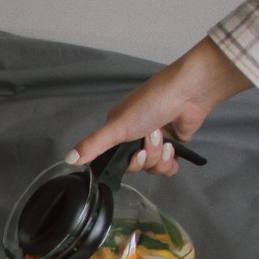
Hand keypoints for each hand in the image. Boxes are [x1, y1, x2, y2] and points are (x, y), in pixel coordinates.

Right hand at [66, 37, 251, 174]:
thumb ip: (93, 144)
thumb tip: (68, 159)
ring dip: (159, 157)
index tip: (131, 153)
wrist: (190, 91)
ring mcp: (154, 141)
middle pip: (134, 166)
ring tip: (165, 139)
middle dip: (145, 157)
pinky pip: (167, 167)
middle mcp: (135, 136)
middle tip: (152, 138)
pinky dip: (170, 163)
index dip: (123, 163)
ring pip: (151, 168)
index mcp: (118, 129)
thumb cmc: (152, 102)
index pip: (112, 159)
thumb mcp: (117, 126)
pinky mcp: (173, 144)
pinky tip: (173, 151)